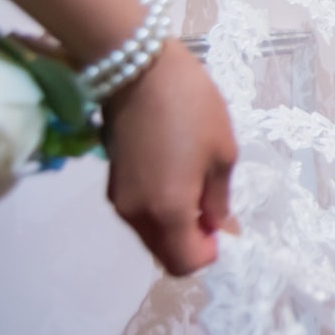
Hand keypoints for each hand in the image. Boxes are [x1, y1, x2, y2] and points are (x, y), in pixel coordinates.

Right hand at [101, 40, 236, 275]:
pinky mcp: (112, 184)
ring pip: (150, 236)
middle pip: (164, 255)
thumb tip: (218, 228)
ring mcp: (119, 200)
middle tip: (213, 210)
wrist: (139, 71)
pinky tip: (176, 180)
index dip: (208, 253)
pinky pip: (139, 215)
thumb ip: (219, 199)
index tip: (223, 227)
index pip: (184, 263)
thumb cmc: (192, 109)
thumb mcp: (222, 154)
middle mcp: (136, 215)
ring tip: (197, 189)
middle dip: (191, 244)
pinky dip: (159, 212)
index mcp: (167, 211)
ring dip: (175, 228)